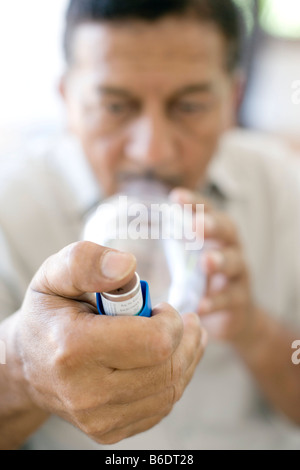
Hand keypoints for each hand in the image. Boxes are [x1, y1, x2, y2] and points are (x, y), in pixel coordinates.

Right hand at [16, 241, 205, 444]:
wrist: (28, 365)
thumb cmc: (47, 315)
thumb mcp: (55, 276)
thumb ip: (86, 262)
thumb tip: (127, 265)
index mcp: (73, 348)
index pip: (155, 342)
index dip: (171, 321)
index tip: (161, 307)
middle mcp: (86, 393)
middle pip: (168, 369)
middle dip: (185, 339)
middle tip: (182, 320)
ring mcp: (98, 419)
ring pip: (171, 390)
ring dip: (185, 359)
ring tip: (182, 336)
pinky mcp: (109, 432)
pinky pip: (161, 407)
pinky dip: (173, 380)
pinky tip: (167, 360)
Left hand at [170, 188, 255, 343]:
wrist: (229, 315)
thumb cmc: (199, 279)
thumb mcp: (184, 260)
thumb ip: (166, 245)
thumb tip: (123, 238)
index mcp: (214, 233)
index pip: (206, 210)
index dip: (194, 202)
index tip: (175, 197)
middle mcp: (229, 247)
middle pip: (227, 230)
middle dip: (212, 226)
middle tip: (196, 225)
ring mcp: (237, 274)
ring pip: (234, 263)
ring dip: (220, 260)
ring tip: (206, 262)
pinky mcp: (240, 300)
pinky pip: (230, 298)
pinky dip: (216, 301)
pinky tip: (201, 305)